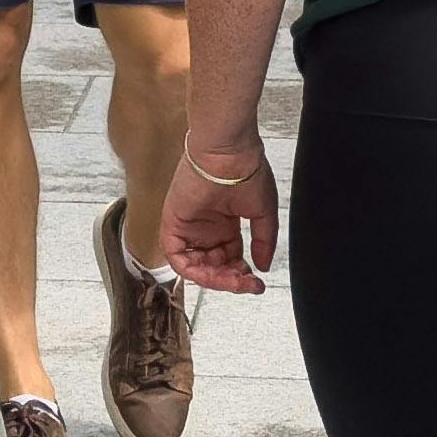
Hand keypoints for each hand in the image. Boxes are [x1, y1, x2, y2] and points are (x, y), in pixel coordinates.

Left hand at [158, 129, 280, 295]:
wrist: (229, 153)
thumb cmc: (246, 170)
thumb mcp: (263, 213)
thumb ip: (264, 242)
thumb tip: (263, 266)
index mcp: (225, 222)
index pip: (230, 259)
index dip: (242, 274)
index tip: (256, 282)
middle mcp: (206, 226)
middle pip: (215, 266)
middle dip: (231, 280)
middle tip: (247, 284)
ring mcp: (189, 226)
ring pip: (196, 266)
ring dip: (215, 278)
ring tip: (234, 280)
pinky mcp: (173, 223)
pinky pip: (176, 256)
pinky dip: (192, 270)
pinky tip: (211, 274)